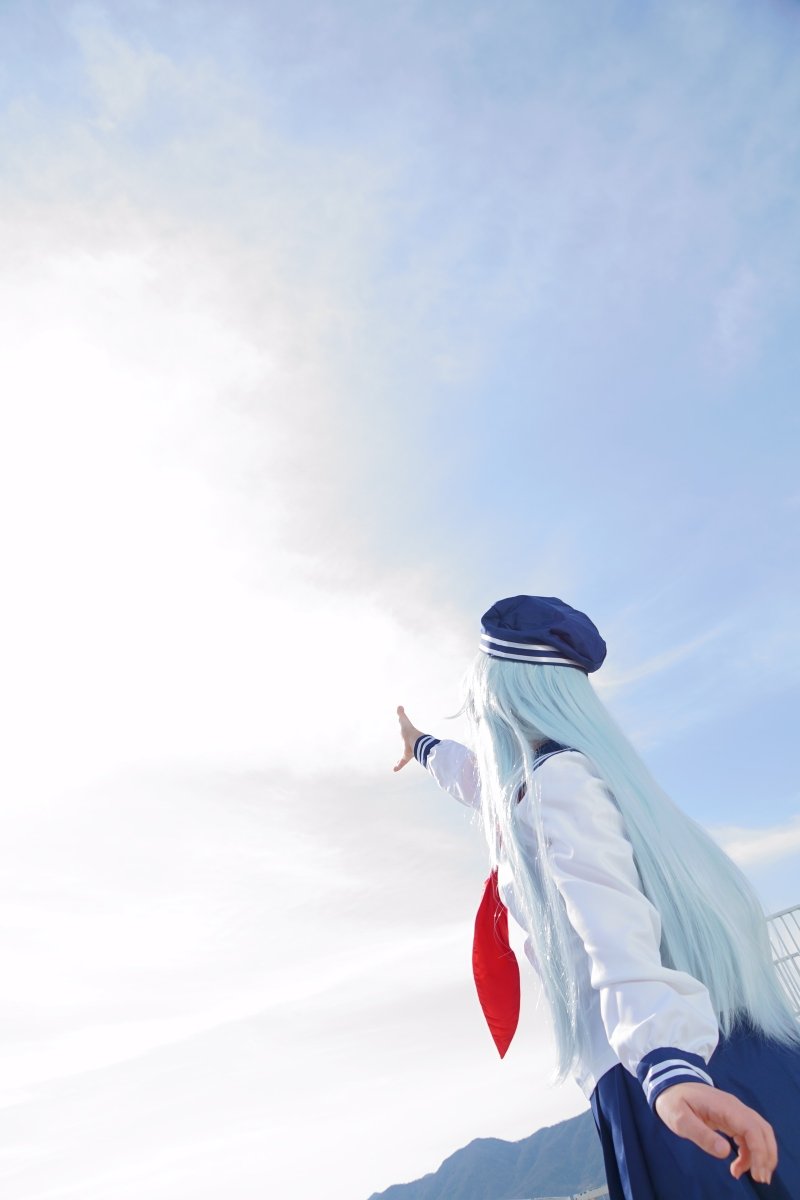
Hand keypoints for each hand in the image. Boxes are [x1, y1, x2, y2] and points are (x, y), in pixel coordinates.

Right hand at [393, 705, 423, 771]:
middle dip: (405, 751)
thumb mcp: (403, 721)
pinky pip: (402, 762)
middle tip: (402, 754)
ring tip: (397, 766)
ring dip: (400, 762)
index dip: (406, 736)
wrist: (416, 742)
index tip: (405, 738)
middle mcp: (408, 744)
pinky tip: (395, 769)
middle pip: (406, 748)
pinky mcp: (406, 757)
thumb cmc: (409, 732)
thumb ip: (401, 714)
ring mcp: (408, 751)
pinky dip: (398, 765)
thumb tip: (399, 706)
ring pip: (404, 757)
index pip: (407, 735)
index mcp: (408, 736)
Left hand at [655, 1082, 777, 1183]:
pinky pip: (749, 1136)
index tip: (757, 1173)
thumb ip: (701, 1135)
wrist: (671, 1085)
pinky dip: (750, 1153)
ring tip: (753, 1176)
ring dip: (761, 1155)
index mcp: (723, 1106)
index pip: (751, 1127)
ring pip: (759, 1133)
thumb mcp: (680, 1119)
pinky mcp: (732, 1118)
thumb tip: (725, 1152)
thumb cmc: (673, 1102)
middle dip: (766, 1155)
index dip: (759, 1151)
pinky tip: (739, 1167)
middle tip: (760, 1178)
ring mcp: (734, 1112)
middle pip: (762, 1129)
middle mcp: (734, 1107)